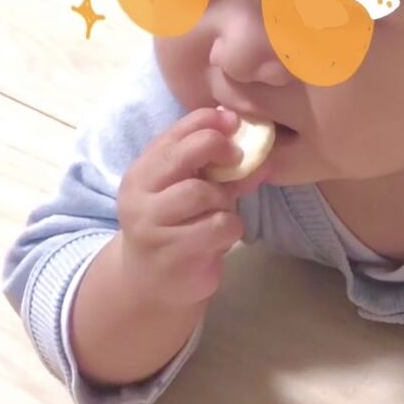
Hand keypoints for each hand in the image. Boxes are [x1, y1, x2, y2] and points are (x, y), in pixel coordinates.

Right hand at [117, 107, 266, 308]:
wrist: (152, 282)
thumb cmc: (179, 226)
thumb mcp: (195, 191)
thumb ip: (223, 170)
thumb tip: (264, 151)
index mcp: (142, 172)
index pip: (173, 133)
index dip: (207, 122)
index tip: (233, 123)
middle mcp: (139, 195)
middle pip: (184, 157)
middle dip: (217, 149)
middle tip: (236, 158)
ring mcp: (152, 226)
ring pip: (204, 194)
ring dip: (224, 200)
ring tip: (221, 211)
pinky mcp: (171, 254)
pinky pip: (218, 226)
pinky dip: (230, 227)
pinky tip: (220, 236)